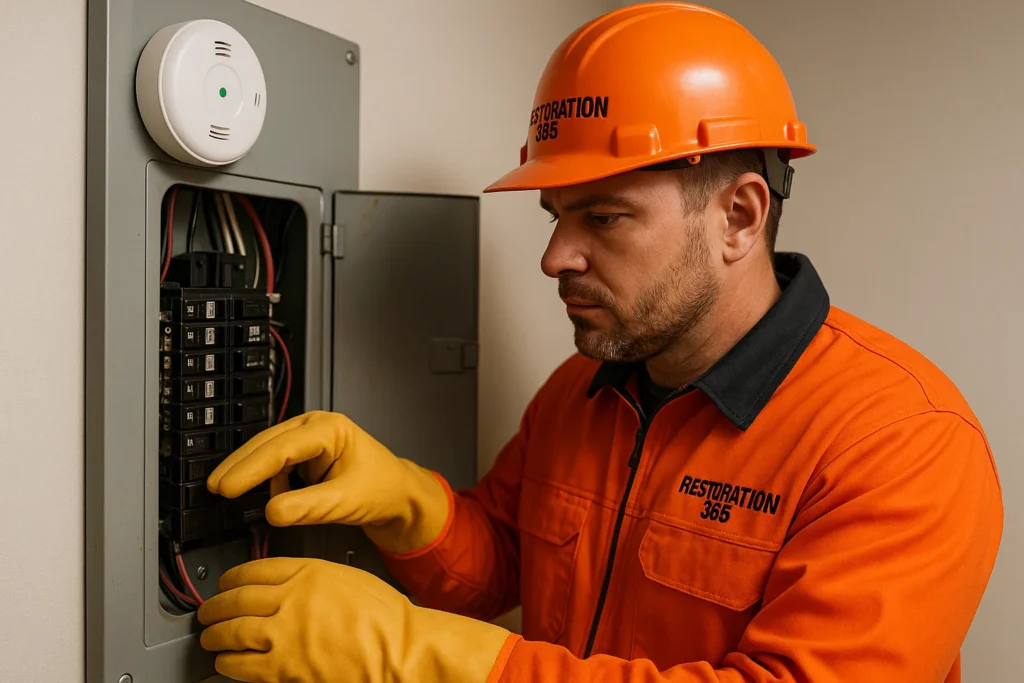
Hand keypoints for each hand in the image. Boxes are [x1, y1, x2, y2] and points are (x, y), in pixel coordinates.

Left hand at [197, 557, 511, 682]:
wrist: (399, 652)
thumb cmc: (384, 619)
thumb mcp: (347, 578)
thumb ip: (313, 578)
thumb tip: (285, 588)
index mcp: (309, 573)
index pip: (256, 569)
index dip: (233, 576)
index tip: (226, 582)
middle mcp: (292, 601)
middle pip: (237, 599)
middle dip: (216, 606)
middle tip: (207, 611)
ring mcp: (285, 637)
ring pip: (233, 632)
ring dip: (216, 635)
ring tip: (210, 638)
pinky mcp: (285, 670)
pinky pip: (243, 666)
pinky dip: (228, 664)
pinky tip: (225, 663)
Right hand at [206, 411, 449, 553]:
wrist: (397, 495)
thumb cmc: (381, 489)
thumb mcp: (346, 501)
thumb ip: (308, 508)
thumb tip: (272, 512)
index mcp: (329, 429)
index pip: (281, 448)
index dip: (250, 468)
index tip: (227, 486)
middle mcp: (315, 428)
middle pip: (267, 444)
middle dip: (239, 466)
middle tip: (214, 487)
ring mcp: (308, 440)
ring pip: (267, 452)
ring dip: (248, 472)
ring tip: (227, 491)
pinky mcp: (304, 456)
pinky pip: (276, 465)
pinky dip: (263, 480)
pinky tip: (260, 496)